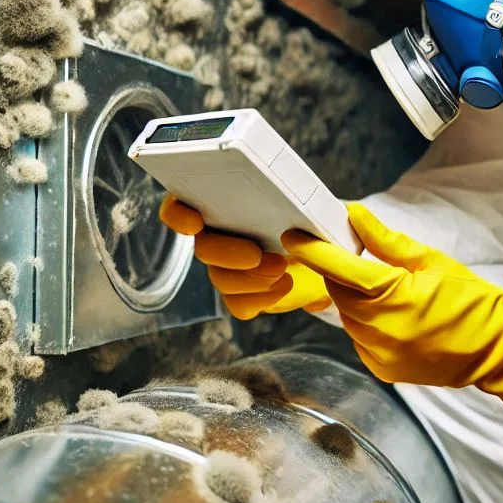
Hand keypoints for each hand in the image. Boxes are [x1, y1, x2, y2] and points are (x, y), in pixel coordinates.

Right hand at [158, 196, 332, 320]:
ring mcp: (226, 270)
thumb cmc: (310, 220)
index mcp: (221, 206)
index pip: (180, 207)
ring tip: (282, 270)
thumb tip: (300, 208)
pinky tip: (284, 285)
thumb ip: (296, 198)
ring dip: (252, 278)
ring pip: (222, 279)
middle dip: (227, 253)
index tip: (195, 222)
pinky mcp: (241, 296)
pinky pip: (238, 304)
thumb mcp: (307, 203)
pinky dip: (262, 297)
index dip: (178, 214)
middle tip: (256, 255)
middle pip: (203, 249)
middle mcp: (217, 238)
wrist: (324, 253)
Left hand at [282, 204, 502, 452]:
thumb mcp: (432, 261)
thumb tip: (354, 216)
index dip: (314, 251)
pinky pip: (360, 337)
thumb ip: (386, 242)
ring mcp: (380, 355)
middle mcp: (381, 331)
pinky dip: (366, 322)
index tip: (295, 236)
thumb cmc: (473, 300)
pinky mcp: (382, 370)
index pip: (340, 269)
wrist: (498, 350)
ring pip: (348, 317)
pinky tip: (392, 315)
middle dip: (339, 272)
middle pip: (339, 293)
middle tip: (347, 253)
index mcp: (395, 298)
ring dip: (354, 298)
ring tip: (384, 288)